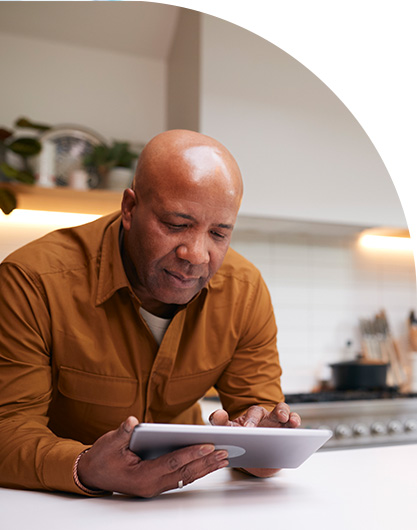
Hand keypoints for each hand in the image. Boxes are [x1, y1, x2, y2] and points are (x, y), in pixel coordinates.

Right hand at [77, 416, 228, 496]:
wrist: (92, 475)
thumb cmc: (101, 458)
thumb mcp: (109, 442)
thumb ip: (123, 433)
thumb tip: (133, 421)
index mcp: (141, 476)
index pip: (171, 463)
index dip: (190, 453)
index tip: (208, 445)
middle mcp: (151, 485)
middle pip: (184, 474)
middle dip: (206, 463)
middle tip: (225, 452)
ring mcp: (155, 486)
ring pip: (185, 477)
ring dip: (205, 468)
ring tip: (223, 458)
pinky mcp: (157, 483)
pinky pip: (181, 477)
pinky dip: (195, 469)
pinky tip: (208, 462)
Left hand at [209, 403, 300, 477]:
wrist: (252, 457)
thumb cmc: (242, 439)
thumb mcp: (230, 431)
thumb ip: (220, 422)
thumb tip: (218, 414)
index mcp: (254, 416)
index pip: (254, 413)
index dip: (252, 420)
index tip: (248, 429)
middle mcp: (270, 418)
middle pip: (277, 409)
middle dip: (279, 412)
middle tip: (280, 417)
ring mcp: (281, 427)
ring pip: (289, 416)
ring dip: (292, 416)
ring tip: (292, 422)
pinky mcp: (289, 436)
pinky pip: (296, 430)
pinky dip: (298, 430)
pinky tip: (298, 437)